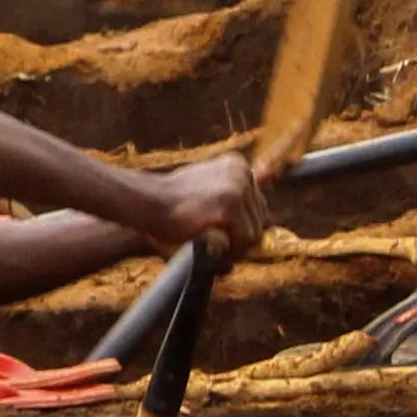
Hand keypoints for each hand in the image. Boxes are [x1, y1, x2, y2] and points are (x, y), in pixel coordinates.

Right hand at [124, 151, 270, 254]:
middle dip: (242, 236)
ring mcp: (236, 189)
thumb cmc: (171, 202)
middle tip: (219, 245)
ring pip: (254, 231)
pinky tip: (213, 249)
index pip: (258, 203)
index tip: (224, 233)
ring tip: (214, 247)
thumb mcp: (206, 188)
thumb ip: (231, 197)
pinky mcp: (228, 208)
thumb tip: (269, 215)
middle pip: (261, 217)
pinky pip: (244, 240)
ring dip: (237, 246)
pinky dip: (232, 251)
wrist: (147, 203)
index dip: (242, 224)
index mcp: (238, 164)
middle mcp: (242, 172)